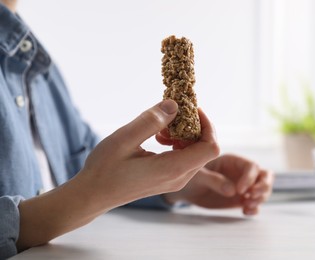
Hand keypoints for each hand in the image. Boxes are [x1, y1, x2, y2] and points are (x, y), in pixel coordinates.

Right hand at [17, 100, 218, 250]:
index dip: (207, 125)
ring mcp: (176, 181)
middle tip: (172, 116)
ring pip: (196, 153)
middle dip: (194, 127)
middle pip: (206, 148)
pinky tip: (158, 138)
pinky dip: (178, 144)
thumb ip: (151, 121)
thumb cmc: (105, 168)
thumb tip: (175, 105)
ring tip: (161, 129)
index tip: (191, 110)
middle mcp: (180, 177)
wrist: (93, 195)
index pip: (210, 147)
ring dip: (185, 135)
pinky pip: (185, 158)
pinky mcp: (169, 179)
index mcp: (173, 168)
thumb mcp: (124, 139)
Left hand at [163, 154, 273, 215]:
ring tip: (247, 206)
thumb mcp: (199, 176)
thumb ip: (214, 180)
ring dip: (260, 199)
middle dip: (264, 187)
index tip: (240, 190)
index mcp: (233, 161)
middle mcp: (242, 172)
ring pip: (264, 190)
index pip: (251, 167)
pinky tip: (245, 212)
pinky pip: (256, 203)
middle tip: (252, 196)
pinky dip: (255, 209)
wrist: (188, 190)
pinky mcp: (241, 199)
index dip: (250, 178)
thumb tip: (233, 190)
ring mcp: (244, 186)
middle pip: (265, 176)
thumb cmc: (192, 177)